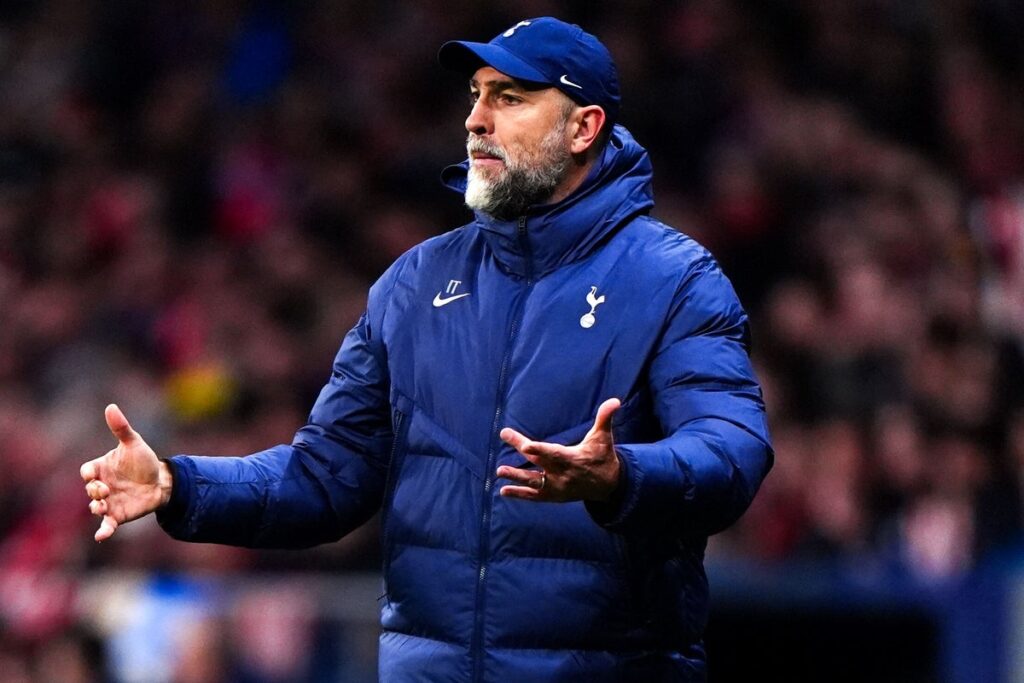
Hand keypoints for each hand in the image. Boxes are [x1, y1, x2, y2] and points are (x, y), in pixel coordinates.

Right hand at [80, 404, 172, 541]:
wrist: (161, 481)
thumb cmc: (144, 461)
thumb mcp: (134, 443)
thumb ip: (121, 428)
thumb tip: (110, 407)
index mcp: (102, 467)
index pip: (87, 471)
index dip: (88, 473)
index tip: (93, 474)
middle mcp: (102, 485)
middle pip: (90, 490)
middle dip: (94, 491)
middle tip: (104, 490)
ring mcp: (108, 501)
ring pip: (95, 507)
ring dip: (96, 508)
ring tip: (102, 507)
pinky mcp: (117, 515)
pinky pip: (106, 525)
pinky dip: (103, 531)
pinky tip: (101, 536)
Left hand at [497, 398, 620, 502]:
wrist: (609, 486)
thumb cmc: (603, 457)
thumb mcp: (604, 437)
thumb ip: (605, 418)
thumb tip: (615, 400)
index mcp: (573, 458)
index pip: (554, 454)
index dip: (540, 450)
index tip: (526, 444)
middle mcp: (563, 475)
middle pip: (538, 462)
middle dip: (521, 448)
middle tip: (505, 435)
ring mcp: (557, 488)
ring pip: (534, 482)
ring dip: (516, 477)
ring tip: (500, 471)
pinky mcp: (553, 496)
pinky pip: (534, 496)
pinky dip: (520, 494)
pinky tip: (504, 490)